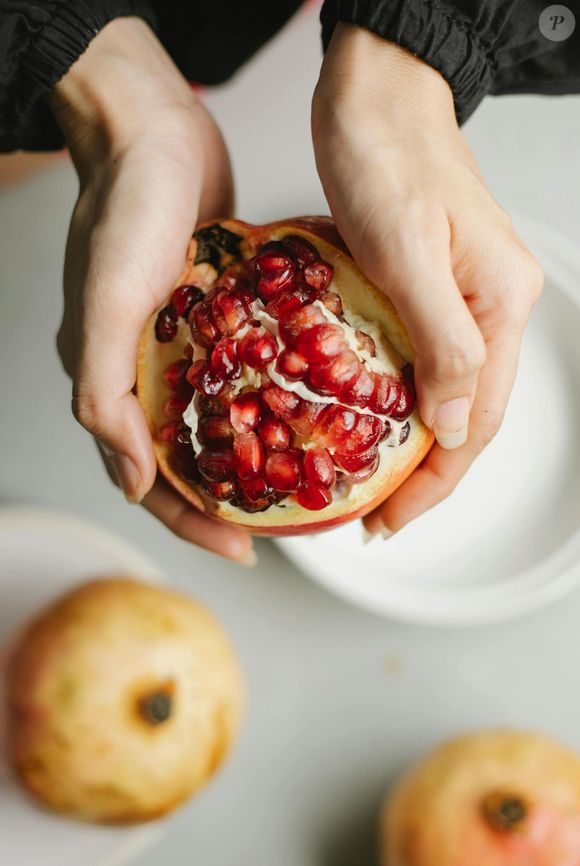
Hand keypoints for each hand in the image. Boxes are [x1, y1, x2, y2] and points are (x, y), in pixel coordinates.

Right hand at [51, 18, 254, 564]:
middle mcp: (146, 371)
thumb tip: (133, 480)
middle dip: (230, 499)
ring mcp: (182, 344)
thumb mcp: (106, 305)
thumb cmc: (123, 211)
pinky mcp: (214, 314)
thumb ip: (105, 396)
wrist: (150, 131)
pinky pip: (242, 369)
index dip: (192, 522)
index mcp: (113, 382)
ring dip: (253, 452)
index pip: (149, 479)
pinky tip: (308, 407)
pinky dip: (268, 395)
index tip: (245, 549)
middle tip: (280, 527)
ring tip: (302, 478)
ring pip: (219, 419)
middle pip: (190, 458)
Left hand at [312, 24, 543, 535]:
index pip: (478, 419)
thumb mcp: (409, 251)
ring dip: (408, 443)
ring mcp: (460, 295)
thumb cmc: (387, 155)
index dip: (437, 479)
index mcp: (500, 303)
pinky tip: (363, 417)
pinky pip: (417, 358)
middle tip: (377, 515)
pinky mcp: (425, 284)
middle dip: (424, 473)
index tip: (394, 519)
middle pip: (466, 414)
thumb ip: (443, 342)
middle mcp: (490, 306)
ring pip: (442, 391)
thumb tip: (453, 425)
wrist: (374, 93)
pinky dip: (393, 399)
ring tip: (370, 482)